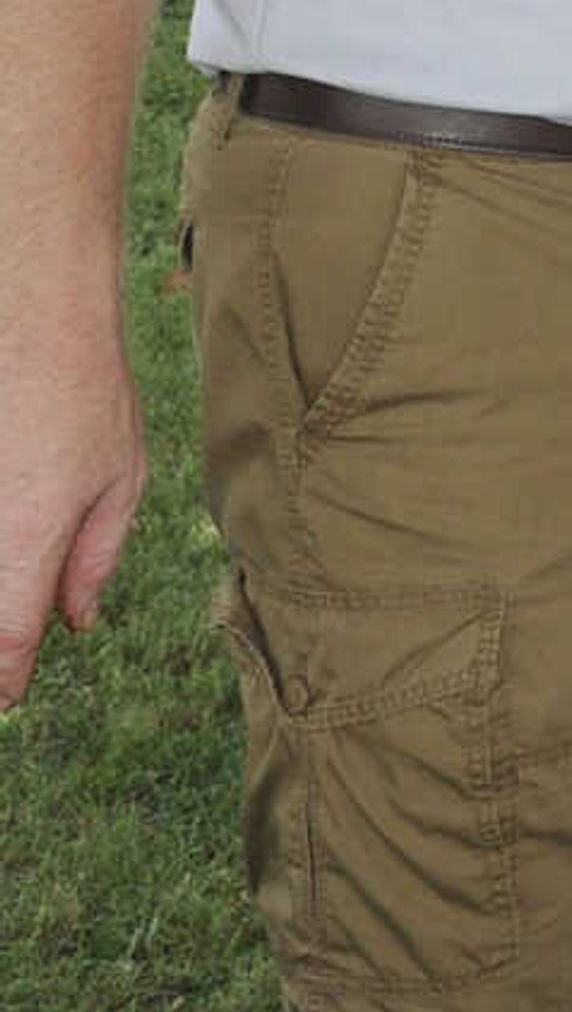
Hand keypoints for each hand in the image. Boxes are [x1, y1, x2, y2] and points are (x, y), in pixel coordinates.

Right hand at [0, 313, 144, 709]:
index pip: (4, 638)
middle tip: (8, 655)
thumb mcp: (119, 477)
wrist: (29, 315)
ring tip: (22, 558)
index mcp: (25, 535)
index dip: (4, 677)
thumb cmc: (86, 394)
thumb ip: (95, 559)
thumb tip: (79, 624)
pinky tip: (17, 514)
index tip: (8, 696)